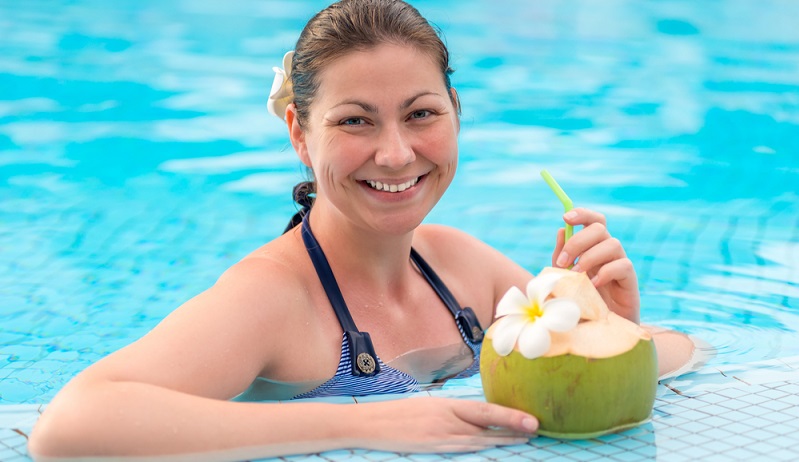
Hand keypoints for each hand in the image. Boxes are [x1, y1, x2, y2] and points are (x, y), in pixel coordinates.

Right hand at [356, 397, 536, 452]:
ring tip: (524, 440)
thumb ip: (452, 411)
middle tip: (537, 429)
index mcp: (446, 404)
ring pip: (478, 440)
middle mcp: (446, 419)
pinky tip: (493, 450)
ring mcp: (440, 436)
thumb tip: (476, 415)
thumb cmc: (400, 413)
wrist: (371, 423)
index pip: (484, 409)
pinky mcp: (433, 449)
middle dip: (512, 428)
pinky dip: (480, 450)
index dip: (508, 414)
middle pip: (486, 424)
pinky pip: (463, 450)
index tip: (530, 417)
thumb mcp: (428, 405)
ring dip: (502, 441)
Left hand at [551, 207, 639, 322]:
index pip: (592, 221)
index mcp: (591, 247)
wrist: (597, 330)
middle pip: (600, 228)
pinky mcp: (629, 281)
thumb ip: (561, 256)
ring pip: (612, 243)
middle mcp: (607, 252)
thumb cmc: (579, 302)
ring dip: (590, 256)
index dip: (582, 214)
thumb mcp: (563, 278)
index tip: (565, 217)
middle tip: (564, 261)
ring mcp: (620, 265)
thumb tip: (560, 231)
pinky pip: (623, 265)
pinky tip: (593, 285)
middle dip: (578, 240)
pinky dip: (606, 272)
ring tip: (577, 274)